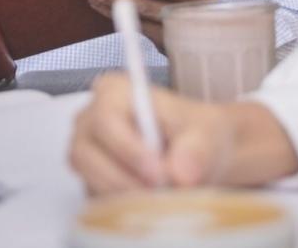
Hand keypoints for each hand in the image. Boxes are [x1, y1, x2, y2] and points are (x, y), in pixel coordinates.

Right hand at [68, 72, 297, 193]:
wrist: (209, 154)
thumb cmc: (207, 135)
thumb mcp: (211, 136)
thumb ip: (197, 150)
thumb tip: (181, 172)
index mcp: (115, 89)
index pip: (105, 119)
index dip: (128, 149)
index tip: (160, 173)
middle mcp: (92, 117)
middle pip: (86, 152)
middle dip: (125, 179)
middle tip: (165, 195)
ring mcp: (89, 150)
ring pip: (89, 179)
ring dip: (125, 196)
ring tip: (166, 198)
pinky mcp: (93, 178)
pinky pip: (96, 199)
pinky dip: (122, 207)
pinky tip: (151, 206)